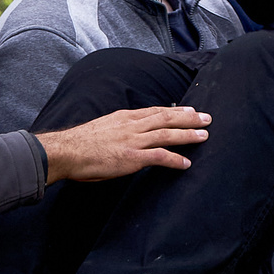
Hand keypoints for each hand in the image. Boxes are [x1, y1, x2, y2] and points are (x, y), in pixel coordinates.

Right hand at [37, 106, 211, 183]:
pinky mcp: (132, 157)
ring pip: (167, 134)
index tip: (190, 109)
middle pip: (167, 117)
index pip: (155, 111)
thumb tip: (126, 136)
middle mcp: (132, 125)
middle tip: (206, 118)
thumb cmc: (80, 144)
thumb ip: (118, 130)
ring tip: (204, 137)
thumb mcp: (102, 128)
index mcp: (124, 117)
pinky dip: (175, 159)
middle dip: (189, 118)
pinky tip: (186, 164)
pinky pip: (159, 157)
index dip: (175, 110)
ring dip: (188, 135)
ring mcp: (133, 141)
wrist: (67, 151)